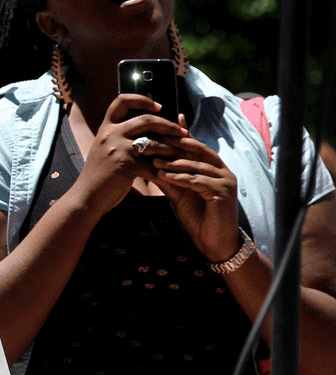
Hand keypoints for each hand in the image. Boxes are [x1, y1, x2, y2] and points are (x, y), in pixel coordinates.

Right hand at [70, 93, 188, 217]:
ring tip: (184, 152)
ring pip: (154, 143)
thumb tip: (144, 127)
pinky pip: (153, 166)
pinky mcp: (126, 167)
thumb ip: (119, 136)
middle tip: (182, 131)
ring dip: (172, 148)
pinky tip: (175, 173)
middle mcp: (110, 135)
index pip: (122, 101)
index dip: (142, 100)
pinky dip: (166, 170)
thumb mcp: (104, 148)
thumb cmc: (99, 173)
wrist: (86, 195)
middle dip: (168, 124)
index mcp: (106, 128)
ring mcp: (118, 150)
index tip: (158, 106)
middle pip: (145, 120)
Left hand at [149, 115, 241, 261]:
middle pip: (196, 151)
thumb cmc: (198, 217)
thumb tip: (149, 162)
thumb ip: (170, 177)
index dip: (176, 138)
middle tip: (151, 143)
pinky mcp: (224, 192)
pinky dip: (181, 178)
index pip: (194, 147)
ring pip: (197, 165)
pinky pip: (199, 181)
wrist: (214, 243)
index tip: (156, 131)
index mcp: (214, 167)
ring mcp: (226, 180)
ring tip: (154, 161)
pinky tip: (166, 176)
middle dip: (172, 147)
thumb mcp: (180, 193)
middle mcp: (222, 170)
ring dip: (174, 163)